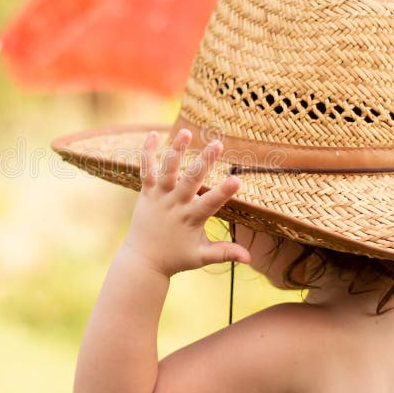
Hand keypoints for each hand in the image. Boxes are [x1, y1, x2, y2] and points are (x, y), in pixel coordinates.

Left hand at [122, 129, 250, 277]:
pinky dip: (148, 152)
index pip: (210, 203)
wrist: (143, 260)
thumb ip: (225, 253)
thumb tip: (250, 258)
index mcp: (190, 219)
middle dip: (204, 161)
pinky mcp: (146, 192)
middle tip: (217, 144)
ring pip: (167, 170)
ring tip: (186, 132)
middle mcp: (174, 204)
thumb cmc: (175, 258)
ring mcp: (159, 197)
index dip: (223, 192)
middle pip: (190, 180)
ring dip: (176, 150)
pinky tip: (154, 133)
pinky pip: (146, 170)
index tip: (237, 179)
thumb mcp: (201, 257)